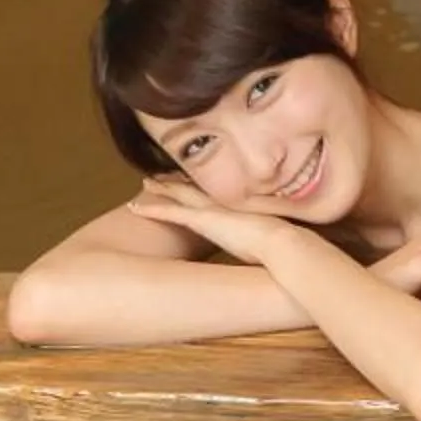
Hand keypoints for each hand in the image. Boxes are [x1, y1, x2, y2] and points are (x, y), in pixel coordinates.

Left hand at [124, 177, 296, 262]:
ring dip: (162, 189)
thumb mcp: (277, 239)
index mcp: (239, 208)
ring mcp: (210, 210)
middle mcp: (223, 204)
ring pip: (179, 194)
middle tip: (164, 175)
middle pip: (196, 188)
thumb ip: (272, 237)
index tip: (193, 179)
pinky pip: (169, 212)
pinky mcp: (201, 220)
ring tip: (146, 183)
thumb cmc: (285, 245)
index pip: (216, 193)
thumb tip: (279, 244)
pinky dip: (152, 209)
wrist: (282, 243)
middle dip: (180, 181)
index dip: (202, 185)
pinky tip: (135, 207)